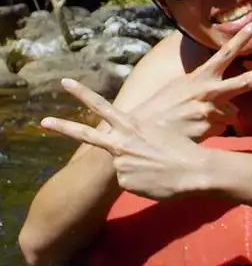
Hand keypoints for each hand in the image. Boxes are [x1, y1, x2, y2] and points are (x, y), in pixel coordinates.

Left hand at [41, 81, 206, 200]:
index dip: (82, 93)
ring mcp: (119, 164)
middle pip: (86, 134)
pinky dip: (143, 182)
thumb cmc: (184, 147)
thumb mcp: (164, 129)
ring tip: (159, 168)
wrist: (194, 170)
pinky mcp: (124, 182)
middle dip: (63, 127)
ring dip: (139, 168)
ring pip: (123, 165)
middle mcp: (120, 143)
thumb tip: (133, 141)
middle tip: (43, 121)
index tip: (66, 83)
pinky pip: (131, 182)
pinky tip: (157, 180)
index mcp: (131, 125)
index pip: (101, 106)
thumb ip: (143, 133)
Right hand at [133, 20, 251, 138]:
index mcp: (199, 79)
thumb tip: (228, 103)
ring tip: (192, 121)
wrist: (141, 135)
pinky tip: (192, 133)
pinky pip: (220, 129)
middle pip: (246, 82)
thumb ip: (203, 90)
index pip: (223, 55)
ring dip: (219, 118)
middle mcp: (208, 93)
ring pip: (231, 114)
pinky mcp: (211, 130)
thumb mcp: (178, 91)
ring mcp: (211, 112)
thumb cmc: (158, 112)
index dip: (239, 40)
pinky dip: (210, 131)